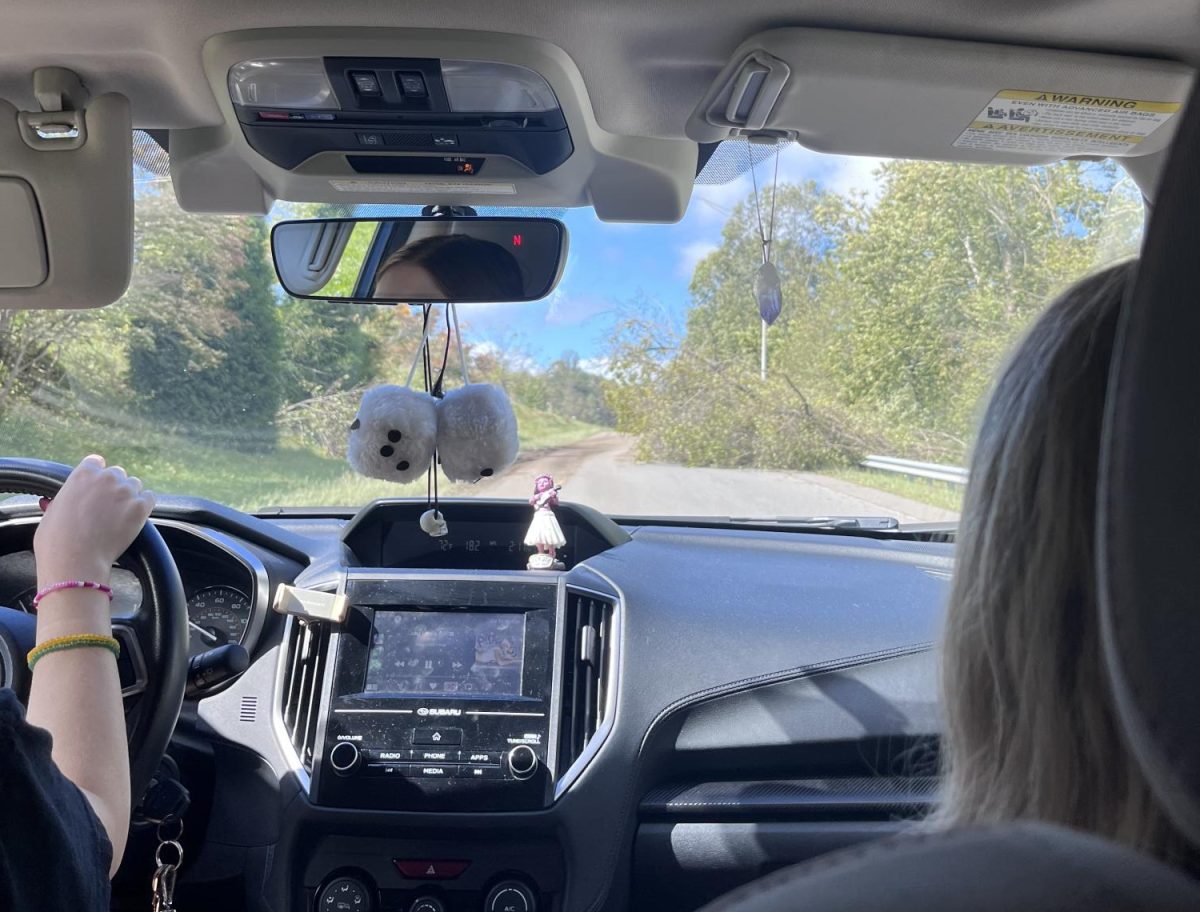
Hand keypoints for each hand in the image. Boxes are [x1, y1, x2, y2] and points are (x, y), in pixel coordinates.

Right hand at [33, 455, 155, 585]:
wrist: (75, 558)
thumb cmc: (57, 540)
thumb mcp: (53, 510)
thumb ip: (66, 498)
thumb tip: (66, 499)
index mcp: (83, 474)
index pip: (97, 462)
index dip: (98, 475)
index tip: (98, 486)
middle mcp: (106, 477)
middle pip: (118, 474)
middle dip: (114, 487)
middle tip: (109, 506)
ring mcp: (125, 490)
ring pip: (135, 485)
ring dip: (130, 496)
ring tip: (120, 515)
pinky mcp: (140, 506)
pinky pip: (150, 498)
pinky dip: (144, 506)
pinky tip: (136, 517)